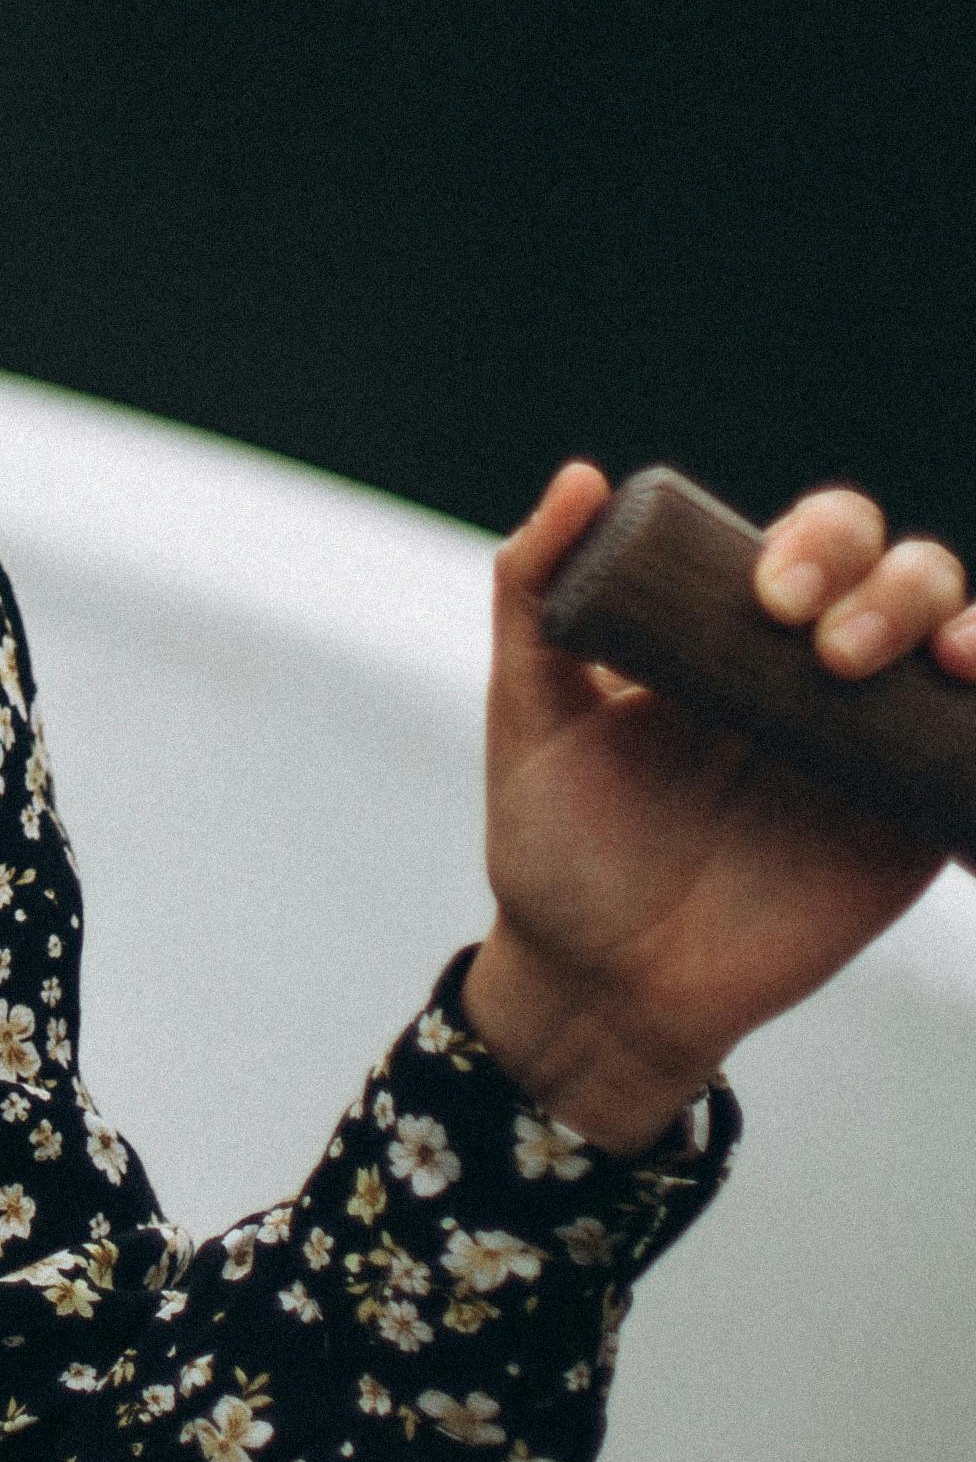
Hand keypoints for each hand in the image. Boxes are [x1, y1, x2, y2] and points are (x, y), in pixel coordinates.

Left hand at [467, 466, 970, 1148]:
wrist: (601, 982)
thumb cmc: (558, 843)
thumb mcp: (531, 710)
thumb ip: (535, 592)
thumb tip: (583, 479)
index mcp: (740, 632)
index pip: (822, 540)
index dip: (821, 539)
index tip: (768, 598)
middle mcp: (820, 674)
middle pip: (909, 575)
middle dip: (891, 584)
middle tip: (821, 650)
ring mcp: (873, 745)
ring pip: (964, 644)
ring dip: (966, 628)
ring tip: (935, 666)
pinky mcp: (911, 824)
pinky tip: (974, 702)